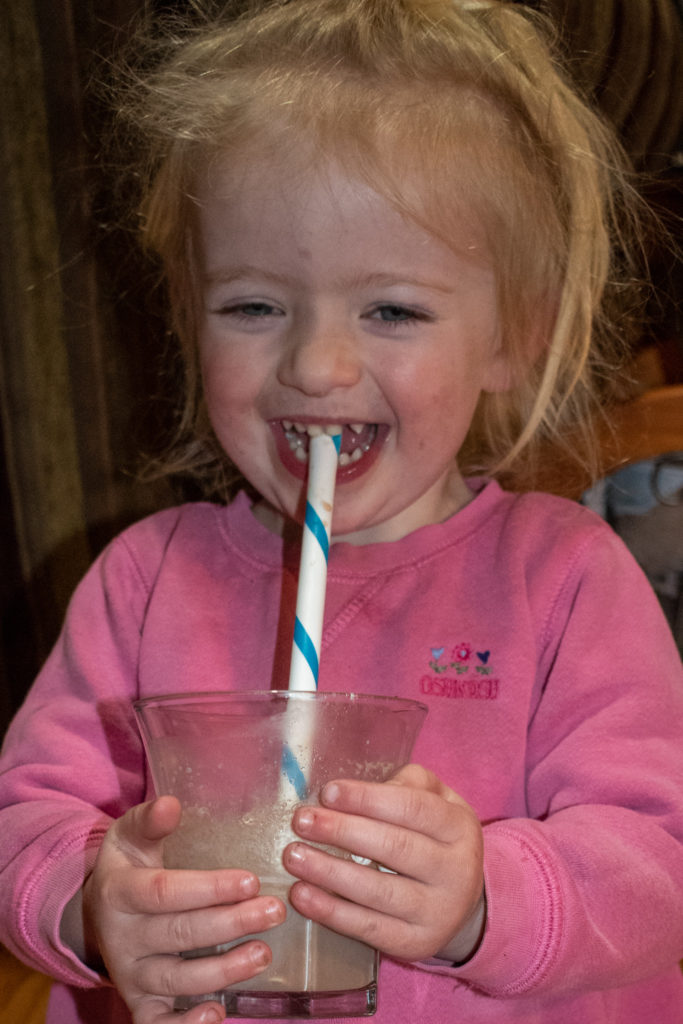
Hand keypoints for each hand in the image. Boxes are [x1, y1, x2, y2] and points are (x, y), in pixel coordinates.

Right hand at [68, 796, 285, 1023]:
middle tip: (274, 911)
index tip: (250, 879)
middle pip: (178, 935)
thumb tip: (171, 803)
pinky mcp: (139, 1004)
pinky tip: (220, 1013)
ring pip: (176, 980)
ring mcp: (130, 975)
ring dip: (223, 970)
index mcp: (119, 892)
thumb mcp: (131, 836)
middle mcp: (122, 938)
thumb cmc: (129, 865)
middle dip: (230, 924)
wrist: (97, 912)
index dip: (208, 888)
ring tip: (263, 953)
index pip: (164, 892)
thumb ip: (151, 820)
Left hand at [283, 764, 484, 963]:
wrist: (462, 903)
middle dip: (342, 831)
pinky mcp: (416, 943)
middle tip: (302, 821)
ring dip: (329, 873)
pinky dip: (331, 912)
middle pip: (394, 847)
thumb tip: (355, 790)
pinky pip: (369, 928)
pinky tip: (302, 894)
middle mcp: (456, 871)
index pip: (412, 808)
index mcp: (459, 827)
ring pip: (378, 891)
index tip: (329, 792)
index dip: (368, 799)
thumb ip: (406, 784)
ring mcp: (438, 912)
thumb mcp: (437, 801)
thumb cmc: (435, 838)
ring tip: (294, 857)